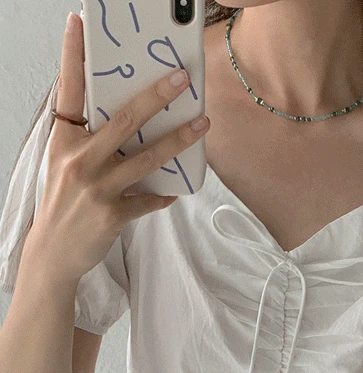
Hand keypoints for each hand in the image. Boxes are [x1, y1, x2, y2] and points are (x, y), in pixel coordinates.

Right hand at [28, 12, 209, 284]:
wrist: (53, 252)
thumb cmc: (63, 202)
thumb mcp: (65, 163)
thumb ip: (89, 140)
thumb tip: (127, 118)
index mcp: (65, 139)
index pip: (69, 90)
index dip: (73, 56)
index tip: (79, 24)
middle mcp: (79, 159)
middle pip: (123, 120)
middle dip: (155, 97)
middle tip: (180, 78)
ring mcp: (96, 187)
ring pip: (146, 158)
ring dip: (178, 140)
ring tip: (202, 124)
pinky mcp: (112, 213)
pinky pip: (148, 200)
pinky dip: (162, 195)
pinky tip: (175, 191)